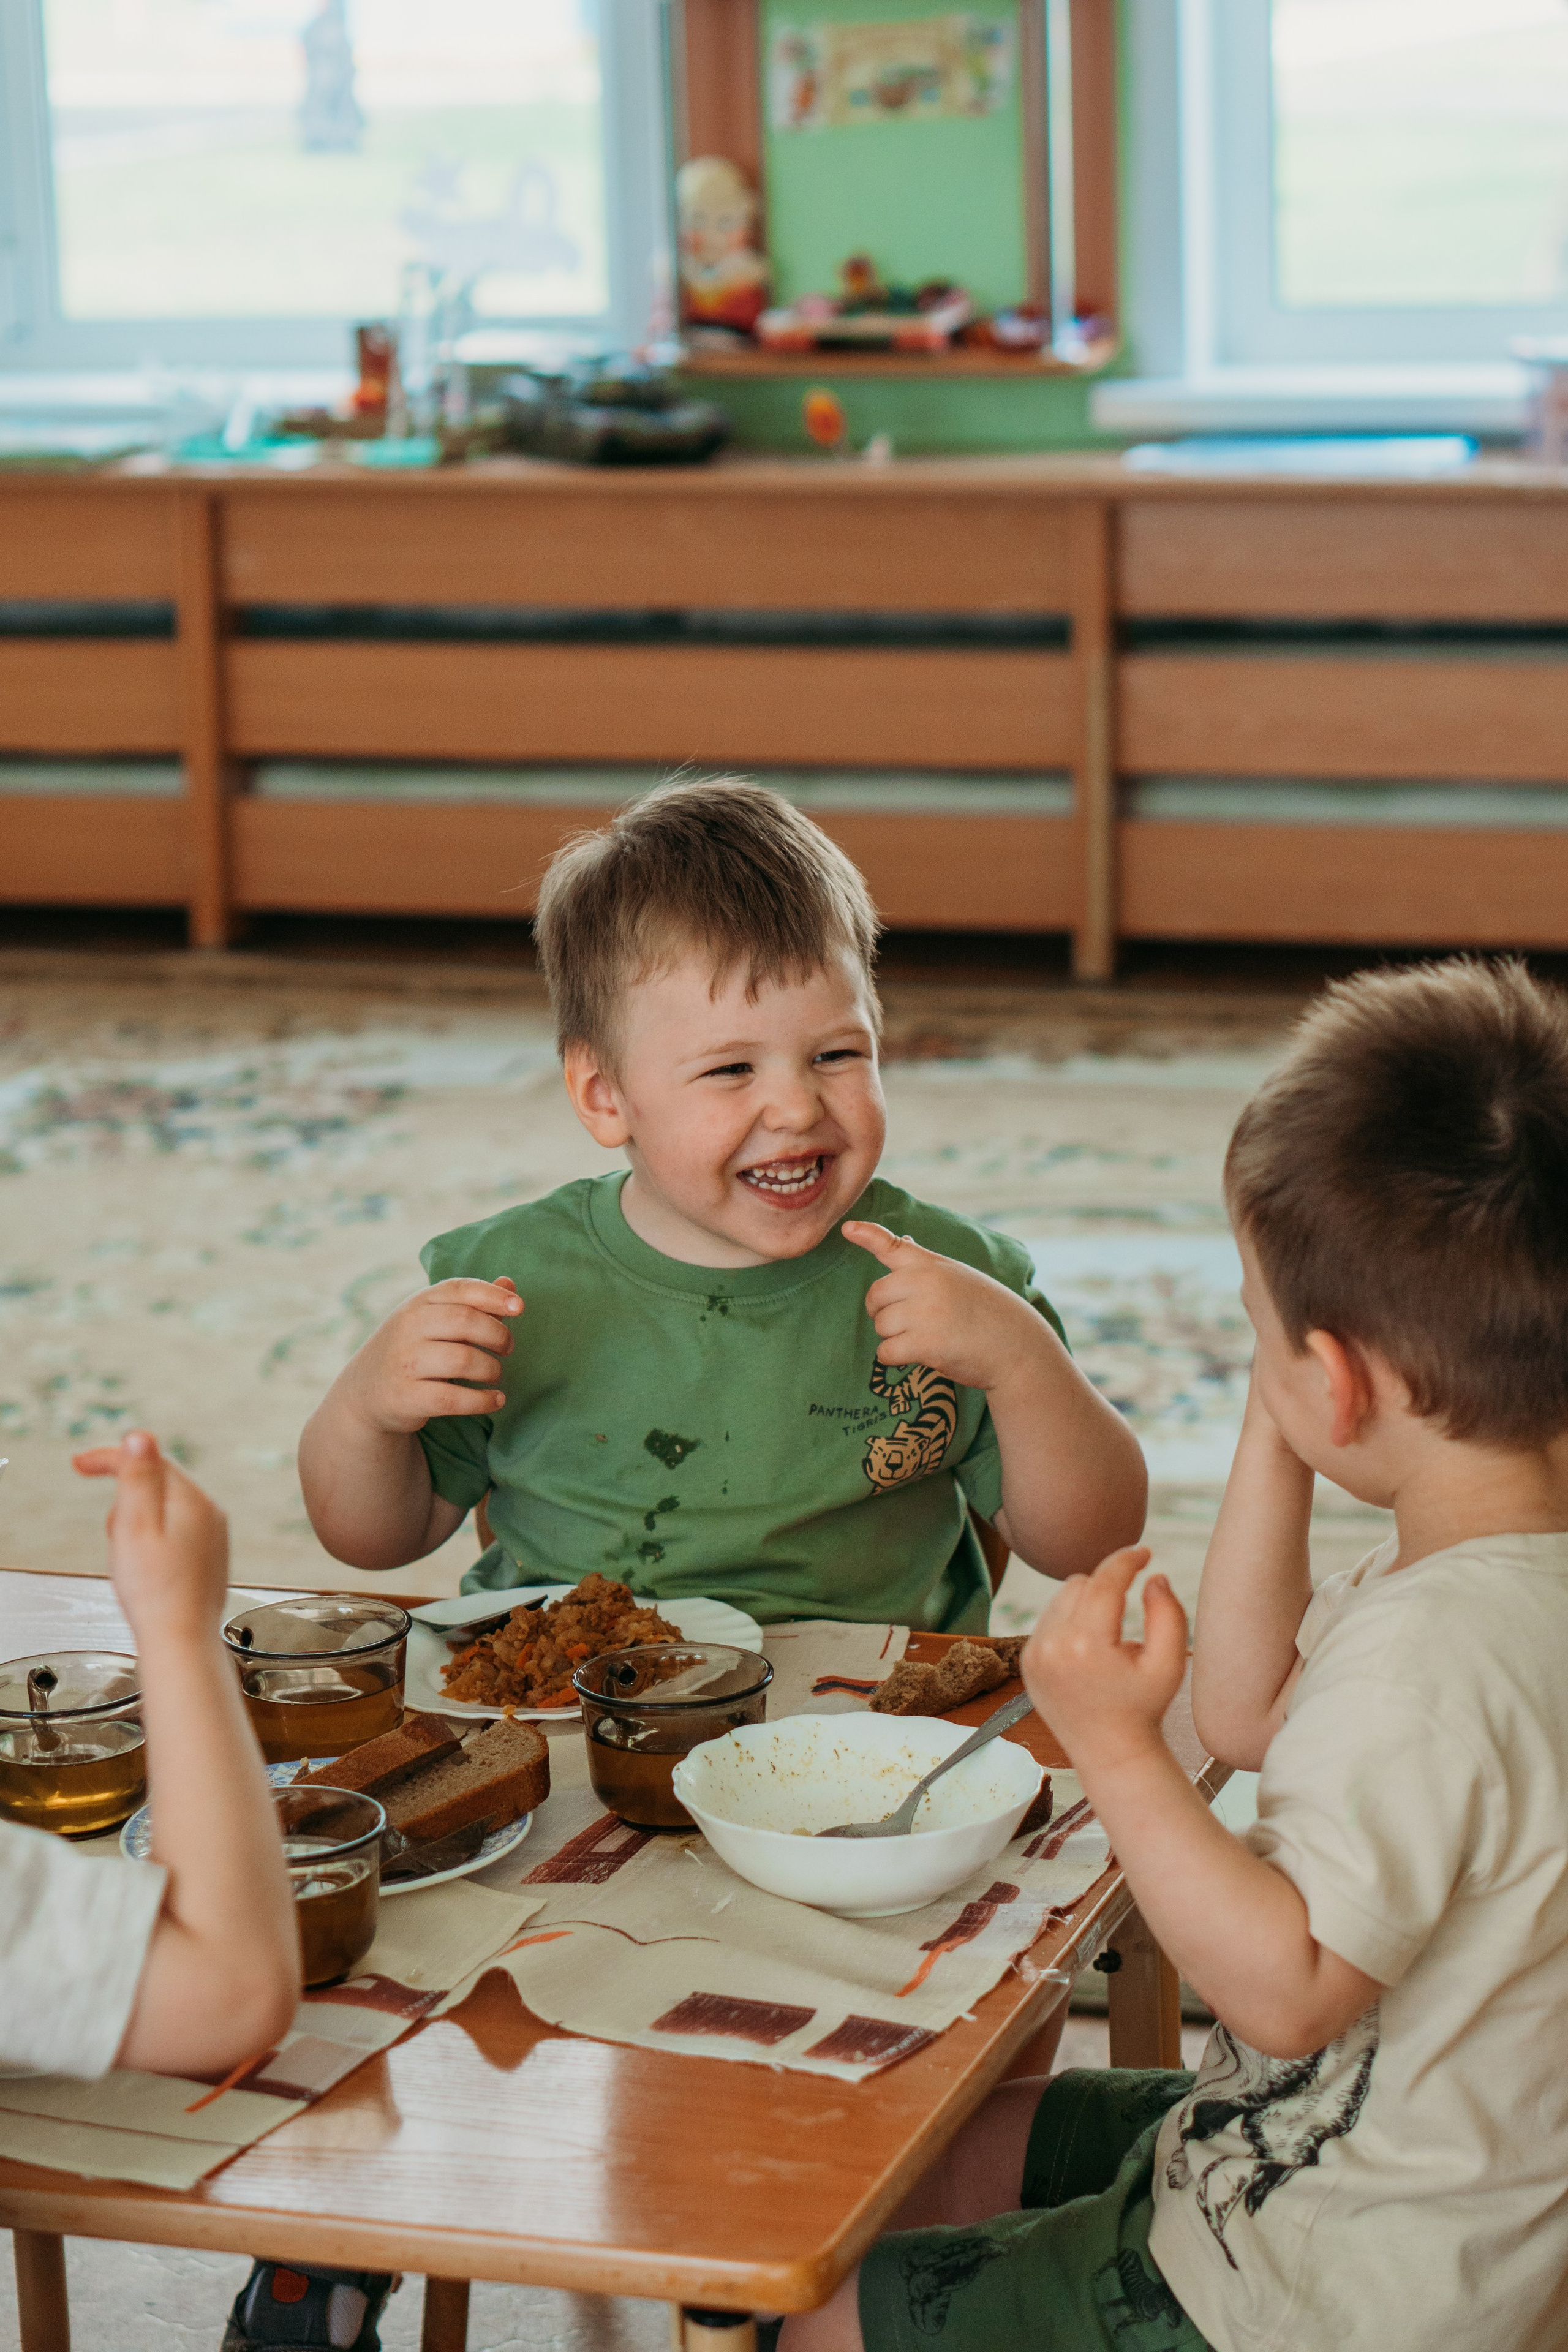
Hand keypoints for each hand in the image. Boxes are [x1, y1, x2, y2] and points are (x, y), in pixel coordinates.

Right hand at [74, 1431, 229, 1643]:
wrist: (181, 1640)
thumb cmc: (155, 1592)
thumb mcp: (135, 1527)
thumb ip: (138, 1479)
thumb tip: (139, 1438)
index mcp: (193, 1501)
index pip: (151, 1460)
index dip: (112, 1458)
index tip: (81, 1465)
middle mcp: (210, 1513)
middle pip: (159, 1484)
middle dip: (125, 1499)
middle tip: (111, 1533)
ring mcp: (214, 1535)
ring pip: (165, 1509)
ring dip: (137, 1522)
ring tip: (129, 1558)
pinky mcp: (210, 1556)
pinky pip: (175, 1532)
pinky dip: (153, 1539)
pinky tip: (146, 1568)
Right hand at [340, 1276, 521, 1434]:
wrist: (365, 1391)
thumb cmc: (413, 1348)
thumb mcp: (434, 1319)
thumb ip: (472, 1303)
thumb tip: (509, 1284)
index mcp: (419, 1303)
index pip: (460, 1289)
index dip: (494, 1296)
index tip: (519, 1308)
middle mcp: (408, 1328)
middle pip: (466, 1322)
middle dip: (498, 1335)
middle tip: (508, 1348)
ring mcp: (405, 1363)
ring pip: (463, 1360)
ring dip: (491, 1369)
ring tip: (495, 1374)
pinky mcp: (407, 1397)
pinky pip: (454, 1399)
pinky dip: (482, 1401)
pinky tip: (495, 1400)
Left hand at [842, 1222, 1041, 1392]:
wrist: (1017, 1346)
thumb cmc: (987, 1311)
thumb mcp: (958, 1278)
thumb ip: (926, 1266)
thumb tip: (902, 1241)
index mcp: (932, 1264)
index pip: (892, 1245)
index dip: (867, 1235)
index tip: (848, 1229)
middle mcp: (925, 1282)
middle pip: (875, 1297)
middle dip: (885, 1313)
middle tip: (914, 1322)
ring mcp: (925, 1312)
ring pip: (880, 1326)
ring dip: (895, 1338)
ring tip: (929, 1337)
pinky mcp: (925, 1343)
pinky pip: (886, 1352)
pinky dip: (896, 1358)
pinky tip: (922, 1355)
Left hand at [1022, 1545, 1187, 1768]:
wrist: (1111, 1752)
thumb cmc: (1144, 1707)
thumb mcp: (1169, 1663)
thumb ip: (1168, 1614)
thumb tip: (1153, 1576)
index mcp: (1087, 1645)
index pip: (1104, 1582)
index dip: (1127, 1560)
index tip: (1144, 1553)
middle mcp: (1052, 1646)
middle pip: (1080, 1583)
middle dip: (1107, 1587)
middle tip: (1130, 1608)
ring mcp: (1034, 1654)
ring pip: (1062, 1597)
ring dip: (1087, 1602)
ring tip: (1109, 1635)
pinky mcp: (1027, 1661)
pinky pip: (1048, 1618)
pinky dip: (1069, 1620)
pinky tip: (1089, 1647)